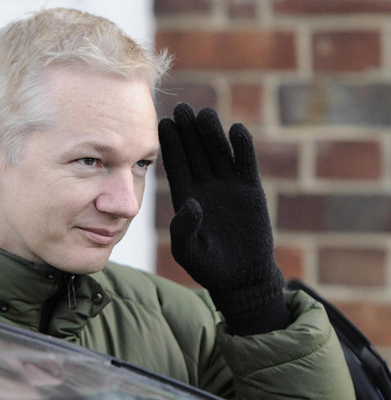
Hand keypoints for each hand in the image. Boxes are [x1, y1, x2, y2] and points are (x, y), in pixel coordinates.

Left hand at [158, 103, 288, 334]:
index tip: (162, 124)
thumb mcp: (188, 252)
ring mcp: (228, 187)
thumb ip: (184, 230)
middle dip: (187, 132)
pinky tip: (237, 130)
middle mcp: (205, 187)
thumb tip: (191, 204)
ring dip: (212, 134)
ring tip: (204, 114)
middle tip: (181, 108)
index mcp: (185, 198)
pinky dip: (243, 148)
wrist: (241, 277)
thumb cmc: (208, 267)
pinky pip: (246, 164)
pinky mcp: (251, 191)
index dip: (170, 146)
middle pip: (195, 153)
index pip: (176, 166)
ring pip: (218, 153)